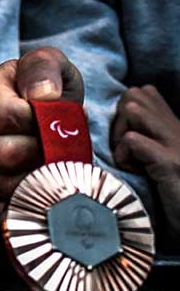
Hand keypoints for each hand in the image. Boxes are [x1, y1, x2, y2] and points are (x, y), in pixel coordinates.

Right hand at [0, 47, 83, 199]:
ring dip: (33, 176)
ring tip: (45, 163)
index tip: (52, 116)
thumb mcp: (53, 66)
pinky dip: (22, 199)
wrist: (52, 122)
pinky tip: (35, 185)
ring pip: (0, 182)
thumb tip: (42, 96)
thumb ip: (44, 68)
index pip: (6, 116)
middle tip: (53, 145)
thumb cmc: (51, 92)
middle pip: (3, 153)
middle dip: (39, 152)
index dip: (37, 121)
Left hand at [112, 85, 179, 232]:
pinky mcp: (170, 163)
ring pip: (133, 109)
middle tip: (121, 150)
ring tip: (126, 159)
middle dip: (117, 119)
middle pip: (134, 95)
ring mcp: (175, 144)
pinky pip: (133, 140)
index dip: (122, 113)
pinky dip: (123, 155)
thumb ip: (143, 144)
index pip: (143, 93)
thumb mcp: (156, 163)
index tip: (122, 142)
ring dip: (119, 133)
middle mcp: (176, 129)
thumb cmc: (172, 197)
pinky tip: (131, 172)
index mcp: (173, 128)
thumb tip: (116, 135)